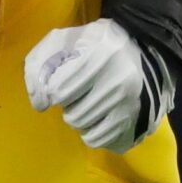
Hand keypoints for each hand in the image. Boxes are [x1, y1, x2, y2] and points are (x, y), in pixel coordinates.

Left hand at [26, 18, 170, 152]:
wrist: (142, 49)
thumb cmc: (94, 44)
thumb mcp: (62, 40)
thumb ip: (39, 64)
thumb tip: (39, 103)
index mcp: (99, 56)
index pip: (58, 90)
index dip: (52, 89)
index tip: (60, 82)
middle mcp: (118, 82)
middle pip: (72, 116)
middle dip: (68, 106)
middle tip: (77, 93)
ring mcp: (131, 105)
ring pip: (86, 130)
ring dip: (80, 119)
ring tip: (88, 102)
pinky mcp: (139, 122)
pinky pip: (103, 141)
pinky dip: (94, 132)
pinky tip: (99, 116)